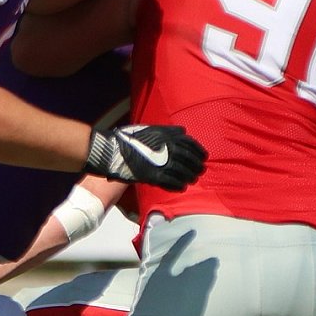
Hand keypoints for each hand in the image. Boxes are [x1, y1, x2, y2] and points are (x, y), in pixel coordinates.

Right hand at [83, 124, 206, 190]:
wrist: (111, 150)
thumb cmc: (128, 138)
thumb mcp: (148, 128)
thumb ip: (167, 130)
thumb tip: (183, 130)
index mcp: (166, 136)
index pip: (190, 143)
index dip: (199, 151)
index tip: (203, 156)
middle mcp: (167, 148)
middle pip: (188, 159)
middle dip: (196, 165)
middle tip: (200, 170)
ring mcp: (160, 163)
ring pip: (182, 171)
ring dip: (189, 176)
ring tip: (192, 180)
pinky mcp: (153, 175)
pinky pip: (170, 182)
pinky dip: (178, 185)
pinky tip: (182, 187)